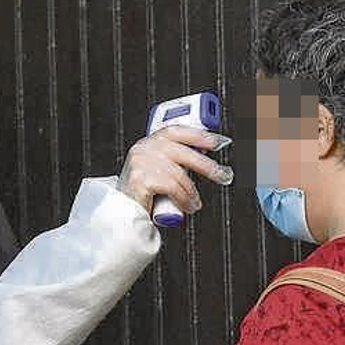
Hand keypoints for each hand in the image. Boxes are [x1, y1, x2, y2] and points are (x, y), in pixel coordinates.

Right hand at [117, 126, 232, 214]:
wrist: (122, 213)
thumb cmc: (141, 194)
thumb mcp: (157, 171)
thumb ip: (173, 162)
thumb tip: (204, 161)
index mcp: (148, 143)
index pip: (176, 131)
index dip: (199, 135)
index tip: (218, 142)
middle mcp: (143, 149)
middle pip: (182, 152)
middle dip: (206, 165)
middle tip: (222, 175)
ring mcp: (141, 163)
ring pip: (179, 174)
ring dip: (192, 192)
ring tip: (195, 202)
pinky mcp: (141, 179)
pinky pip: (172, 187)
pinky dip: (184, 199)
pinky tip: (187, 206)